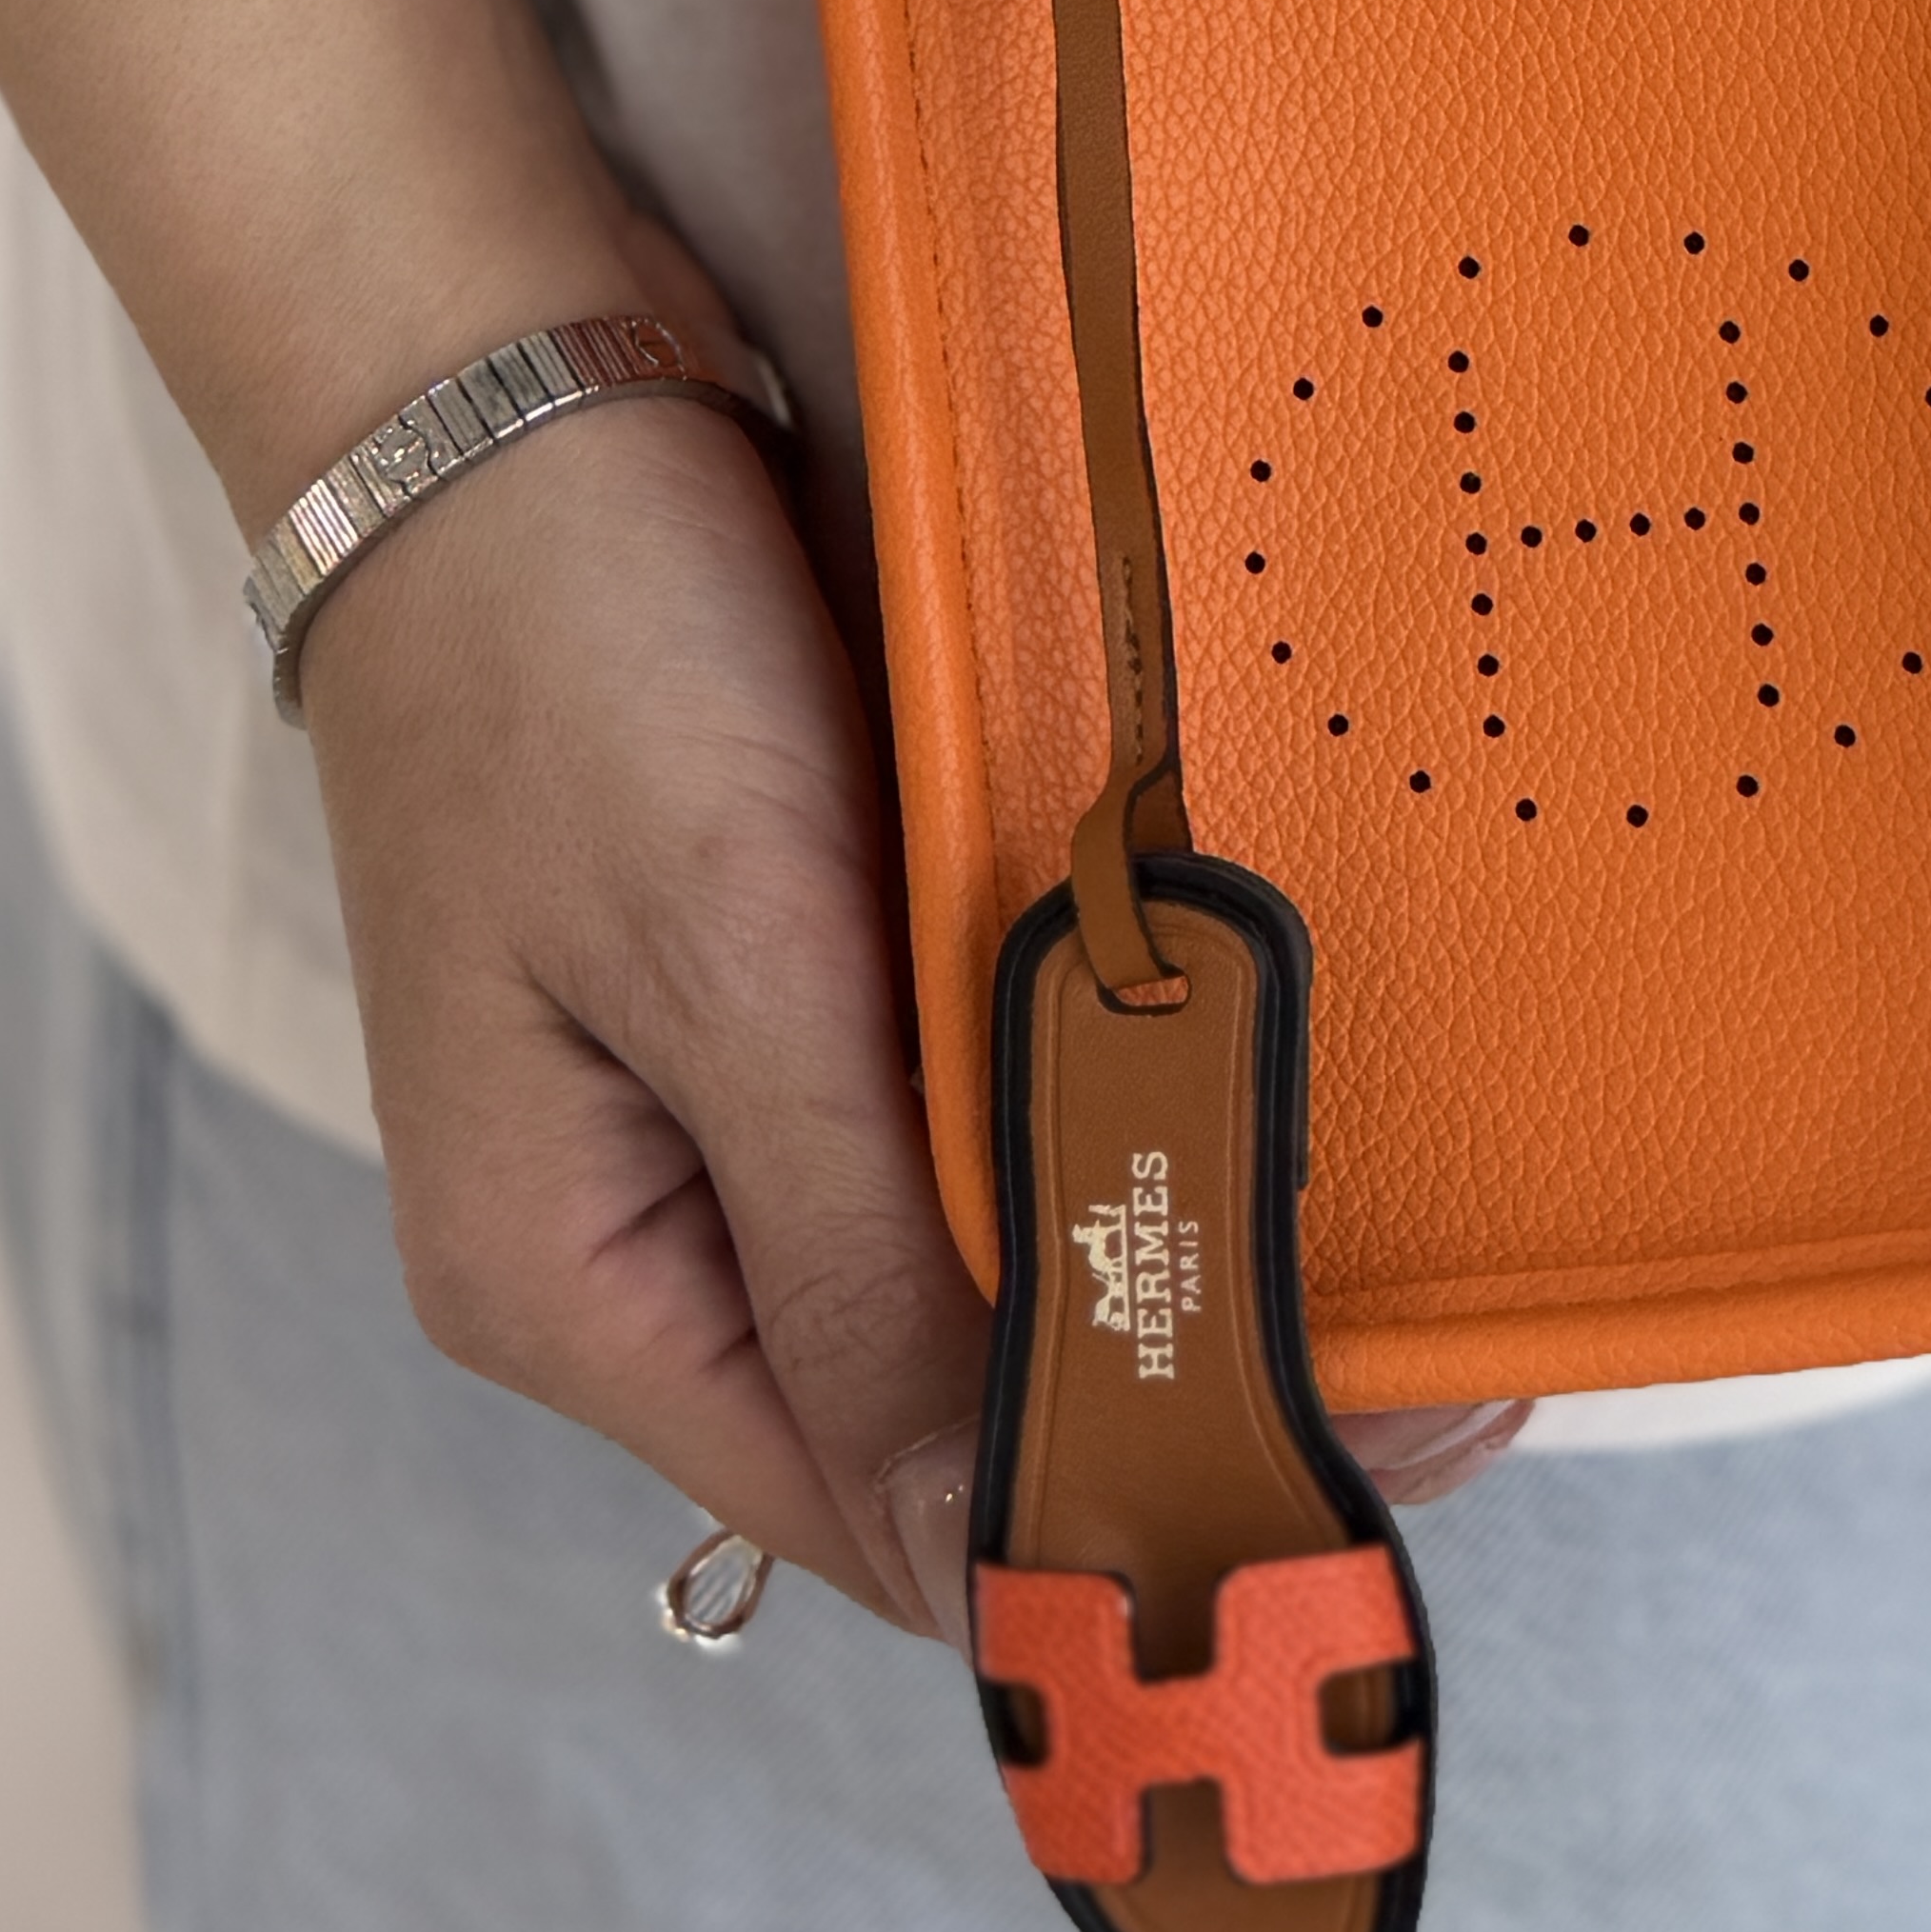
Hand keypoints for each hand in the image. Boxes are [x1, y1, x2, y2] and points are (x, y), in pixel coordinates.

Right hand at [302, 400, 1527, 1631]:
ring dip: (1155, 1236)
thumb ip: (864, 1258)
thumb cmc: (570, 642)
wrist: (491, 368)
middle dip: (1171, 1382)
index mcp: (579, 1288)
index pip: (886, 1517)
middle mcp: (649, 1237)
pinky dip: (1100, 1091)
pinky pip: (971, 1098)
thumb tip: (992, 1563)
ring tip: (1385, 1227)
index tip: (1366, 1475)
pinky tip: (1252, 1066)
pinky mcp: (791, 971)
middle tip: (1439, 1349)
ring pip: (980, 1252)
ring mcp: (720, 1101)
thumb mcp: (725, 959)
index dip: (1118, 1521)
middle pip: (946, 1405)